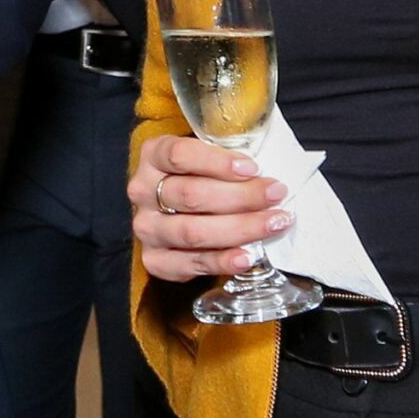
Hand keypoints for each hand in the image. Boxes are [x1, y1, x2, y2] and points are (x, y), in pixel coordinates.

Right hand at [128, 134, 290, 283]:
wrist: (175, 208)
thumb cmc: (200, 175)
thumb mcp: (206, 153)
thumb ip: (227, 156)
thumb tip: (269, 166)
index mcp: (152, 155)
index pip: (179, 155)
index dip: (217, 162)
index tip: (252, 168)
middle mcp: (142, 191)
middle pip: (191, 195)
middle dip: (241, 196)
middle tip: (276, 194)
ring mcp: (146, 228)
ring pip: (192, 231)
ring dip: (240, 228)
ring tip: (274, 223)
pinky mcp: (154, 260)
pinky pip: (190, 264)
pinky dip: (222, 261)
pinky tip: (248, 256)